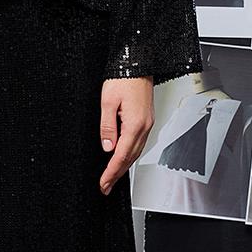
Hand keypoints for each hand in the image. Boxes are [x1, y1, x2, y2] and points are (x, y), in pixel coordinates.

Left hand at [99, 77, 153, 194]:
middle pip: (130, 158)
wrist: (138, 64)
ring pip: (136, 152)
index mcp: (135, 124)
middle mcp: (144, 127)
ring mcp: (148, 124)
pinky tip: (123, 158)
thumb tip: (107, 147)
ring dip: (124, 166)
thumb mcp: (107, 101)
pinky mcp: (146, 120)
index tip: (103, 184)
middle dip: (117, 174)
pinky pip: (138, 143)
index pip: (121, 155)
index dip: (111, 172)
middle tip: (106, 187)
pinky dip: (130, 154)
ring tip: (112, 177)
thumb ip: (107, 126)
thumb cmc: (123, 78)